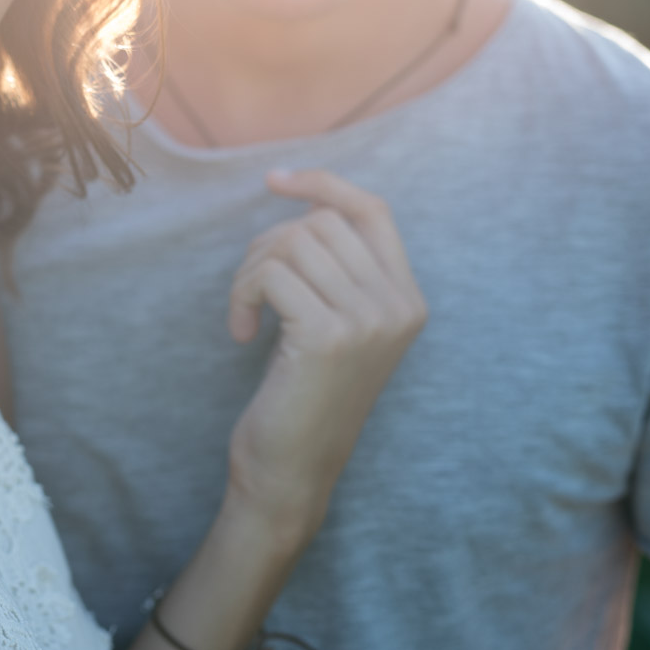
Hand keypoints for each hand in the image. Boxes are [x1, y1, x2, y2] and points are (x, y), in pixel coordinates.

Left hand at [223, 169, 427, 530]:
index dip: (323, 183)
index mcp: (407, 299)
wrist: (292, 468)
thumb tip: (302, 197)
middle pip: (319, 223)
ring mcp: (370, 320)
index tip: (273, 181)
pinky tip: (242, 332)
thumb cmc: (301, 393)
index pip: (373, 210)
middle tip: (250, 290)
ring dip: (250, 272)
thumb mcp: (333, 323)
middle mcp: (399, 306)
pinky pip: (270, 274)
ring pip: (290, 244)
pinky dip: (242, 295)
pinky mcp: (330, 335)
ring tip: (246, 312)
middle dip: (267, 245)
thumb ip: (335, 269)